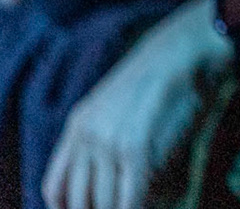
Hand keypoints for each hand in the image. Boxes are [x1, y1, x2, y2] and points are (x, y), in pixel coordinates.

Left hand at [43, 0, 233, 208]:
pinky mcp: (136, 147)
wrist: (184, 48)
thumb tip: (108, 172)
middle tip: (118, 206)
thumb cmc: (162, 74)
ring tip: (137, 203)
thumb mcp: (119, 101)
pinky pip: (129, 196)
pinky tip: (140, 208)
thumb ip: (106, 133)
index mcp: (78, 125)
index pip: (55, 186)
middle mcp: (87, 136)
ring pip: (103, 202)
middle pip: (78, 200)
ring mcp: (109, 142)